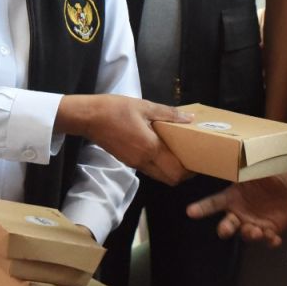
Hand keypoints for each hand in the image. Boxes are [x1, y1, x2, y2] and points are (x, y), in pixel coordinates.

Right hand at [55, 95, 191, 184]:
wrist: (88, 117)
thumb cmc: (115, 109)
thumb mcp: (144, 106)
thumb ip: (168, 114)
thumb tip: (189, 119)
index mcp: (150, 148)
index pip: (176, 171)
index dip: (190, 170)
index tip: (198, 160)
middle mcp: (144, 160)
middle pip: (170, 179)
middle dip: (183, 173)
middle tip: (190, 158)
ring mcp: (134, 163)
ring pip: (159, 175)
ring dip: (170, 169)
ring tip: (178, 152)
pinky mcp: (128, 161)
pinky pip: (149, 168)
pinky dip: (159, 164)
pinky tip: (160, 148)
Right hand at [186, 169, 286, 246]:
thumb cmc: (270, 174)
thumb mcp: (267, 165)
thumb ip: (265, 159)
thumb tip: (272, 143)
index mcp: (234, 196)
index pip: (213, 203)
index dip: (202, 208)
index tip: (190, 212)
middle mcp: (240, 213)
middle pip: (227, 224)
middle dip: (225, 229)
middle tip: (226, 229)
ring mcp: (253, 224)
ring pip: (246, 234)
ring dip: (249, 234)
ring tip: (257, 231)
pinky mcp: (269, 231)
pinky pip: (268, 240)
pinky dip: (270, 241)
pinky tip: (274, 239)